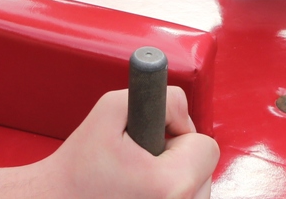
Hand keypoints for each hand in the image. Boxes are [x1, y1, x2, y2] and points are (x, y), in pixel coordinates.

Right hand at [36, 87, 217, 198]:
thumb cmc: (79, 165)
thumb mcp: (110, 109)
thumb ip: (158, 96)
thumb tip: (182, 110)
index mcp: (169, 184)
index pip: (206, 146)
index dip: (178, 133)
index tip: (151, 137)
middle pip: (205, 170)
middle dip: (178, 157)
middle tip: (140, 159)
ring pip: (196, 189)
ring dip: (176, 178)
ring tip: (138, 178)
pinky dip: (170, 194)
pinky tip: (141, 192)